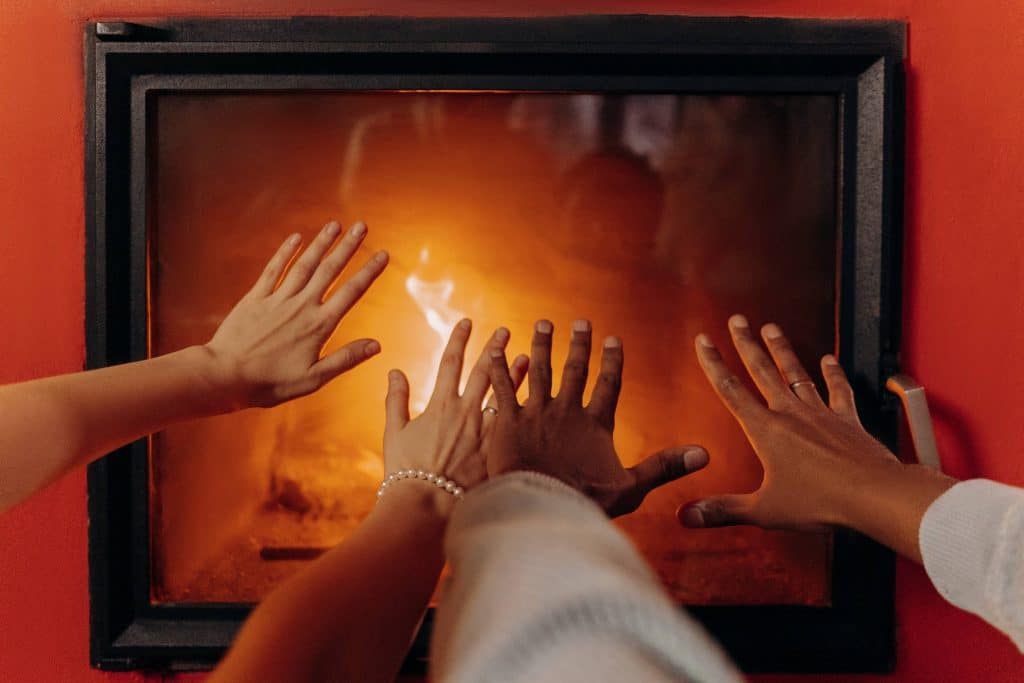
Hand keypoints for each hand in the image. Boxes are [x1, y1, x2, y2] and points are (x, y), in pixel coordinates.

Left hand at [203, 221, 388, 409]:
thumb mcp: (313, 379)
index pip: (351, 292)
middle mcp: (301, 306)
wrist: (225, 376)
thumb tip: (377, 345)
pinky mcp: (255, 298)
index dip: (369, 271)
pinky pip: (273, 269)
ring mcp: (277, 299)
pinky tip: (296, 237)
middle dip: (348, 246)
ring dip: (321, 243)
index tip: (383, 254)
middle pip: (330, 270)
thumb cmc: (271, 383)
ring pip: (304, 264)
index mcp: (319, 326)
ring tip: (335, 224)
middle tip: (363, 226)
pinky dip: (285, 252)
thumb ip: (345, 359)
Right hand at [383, 319, 527, 515]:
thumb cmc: (406, 475)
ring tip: (528, 357)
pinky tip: (536, 402)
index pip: (450, 361)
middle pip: (484, 371)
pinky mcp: (499, 451)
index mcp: (439, 404)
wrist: (426, 508)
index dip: (460, 339)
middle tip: (506, 331)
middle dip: (494, 348)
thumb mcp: (395, 433)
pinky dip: (525, 410)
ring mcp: (485, 431)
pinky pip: (516, 425)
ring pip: (506, 394)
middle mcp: (466, 412)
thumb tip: (394, 371)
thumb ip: (396, 400)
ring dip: (516, 374)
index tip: (468, 322)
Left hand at [486, 319, 707, 516]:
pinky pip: (503, 387)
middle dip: (579, 344)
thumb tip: (705, 455)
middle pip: (574, 370)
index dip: (612, 361)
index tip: (614, 339)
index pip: (608, 385)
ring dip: (542, 345)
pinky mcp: (507, 421)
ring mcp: (536, 413)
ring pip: (539, 370)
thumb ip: (665, 467)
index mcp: (596, 424)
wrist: (540, 508)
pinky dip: (500, 366)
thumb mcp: (631, 488)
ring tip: (543, 324)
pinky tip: (496, 347)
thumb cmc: (585, 502)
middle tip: (580, 322)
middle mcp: (566, 411)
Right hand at [678, 314, 952, 535]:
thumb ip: (724, 510)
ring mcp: (820, 413)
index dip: (713, 363)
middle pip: (762, 370)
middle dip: (745, 343)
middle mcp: (790, 414)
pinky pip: (837, 390)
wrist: (872, 495)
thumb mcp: (764, 510)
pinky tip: (828, 359)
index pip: (730, 390)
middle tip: (736, 320)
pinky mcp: (846, 420)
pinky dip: (833, 373)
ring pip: (795, 373)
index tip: (703, 340)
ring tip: (771, 328)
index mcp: (765, 431)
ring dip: (782, 350)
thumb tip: (686, 515)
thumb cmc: (819, 503)